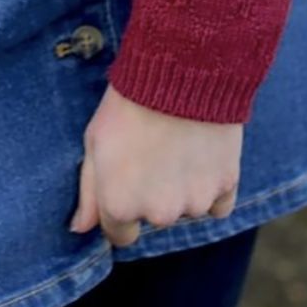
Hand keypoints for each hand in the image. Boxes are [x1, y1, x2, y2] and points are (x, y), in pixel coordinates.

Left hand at [69, 83, 241, 248]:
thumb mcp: (94, 141)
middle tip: (151, 152)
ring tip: (176, 145)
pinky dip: (211, 186)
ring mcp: (194, 203)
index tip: (126, 181)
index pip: (121, 234)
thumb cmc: (128, 103)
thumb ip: (89, 191)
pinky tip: (201, 154)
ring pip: (187, 209)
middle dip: (152, 194)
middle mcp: (158, 214)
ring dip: (183, 189)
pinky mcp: (226, 187)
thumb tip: (79, 228)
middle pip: (155, 218)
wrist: (179, 71)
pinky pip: (218, 203)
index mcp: (121, 205)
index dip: (121, 208)